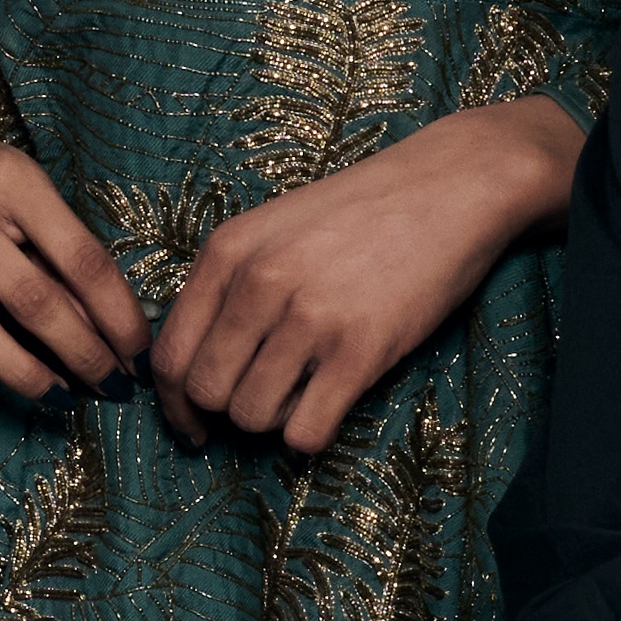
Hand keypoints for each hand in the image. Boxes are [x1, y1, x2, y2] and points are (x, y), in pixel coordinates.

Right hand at [0, 70, 146, 402]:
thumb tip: (109, 334)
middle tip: (112, 386)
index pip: (80, 260)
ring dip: (28, 376)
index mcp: (8, 180)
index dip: (118, 317)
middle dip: (83, 355)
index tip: (139, 354)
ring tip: (60, 394)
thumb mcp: (30, 193)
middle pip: (33, 303)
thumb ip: (63, 254)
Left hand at [146, 99, 578, 454]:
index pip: (170, 355)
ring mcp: (308, 317)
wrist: (450, 186)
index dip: (175, 404)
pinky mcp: (360, 349)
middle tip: (261, 406)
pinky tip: (331, 404)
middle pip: (207, 392)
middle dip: (226, 414)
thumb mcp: (273, 228)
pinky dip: (311, 434)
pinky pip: (306, 431)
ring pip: (251, 416)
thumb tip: (196, 365)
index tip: (193, 424)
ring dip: (273, 421)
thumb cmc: (362, 212)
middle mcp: (258, 283)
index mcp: (227, 252)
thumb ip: (229, 285)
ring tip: (304, 393)